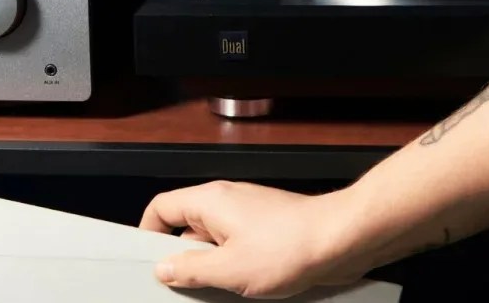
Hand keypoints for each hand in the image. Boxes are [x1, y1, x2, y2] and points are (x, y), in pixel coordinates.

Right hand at [138, 181, 370, 298]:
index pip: (162, 207)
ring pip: (215, 238)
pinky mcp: (268, 226)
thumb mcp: (228, 270)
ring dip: (214, 264)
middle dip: (184, 256)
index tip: (147, 260)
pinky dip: (236, 263)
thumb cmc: (289, 247)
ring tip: (222, 288)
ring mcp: (249, 212)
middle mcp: (226, 200)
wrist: (340, 239)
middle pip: (187, 225)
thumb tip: (164, 268)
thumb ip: (190, 269)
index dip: (148, 232)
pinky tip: (246, 285)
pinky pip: (238, 243)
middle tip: (185, 284)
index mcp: (209, 201)